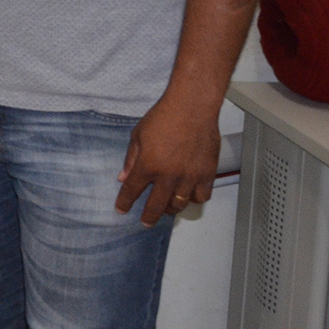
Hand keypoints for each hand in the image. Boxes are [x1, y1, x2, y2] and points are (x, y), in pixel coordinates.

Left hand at [117, 93, 219, 225]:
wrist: (192, 107)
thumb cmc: (164, 116)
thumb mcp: (138, 135)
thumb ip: (131, 159)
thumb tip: (123, 177)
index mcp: (148, 165)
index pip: (132, 191)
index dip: (125, 203)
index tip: (121, 209)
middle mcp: (168, 175)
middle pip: (156, 206)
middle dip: (148, 217)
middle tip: (145, 221)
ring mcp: (189, 176)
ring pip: (179, 204)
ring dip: (171, 208)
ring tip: (166, 207)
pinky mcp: (207, 173)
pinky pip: (201, 196)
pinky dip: (194, 199)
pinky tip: (188, 195)